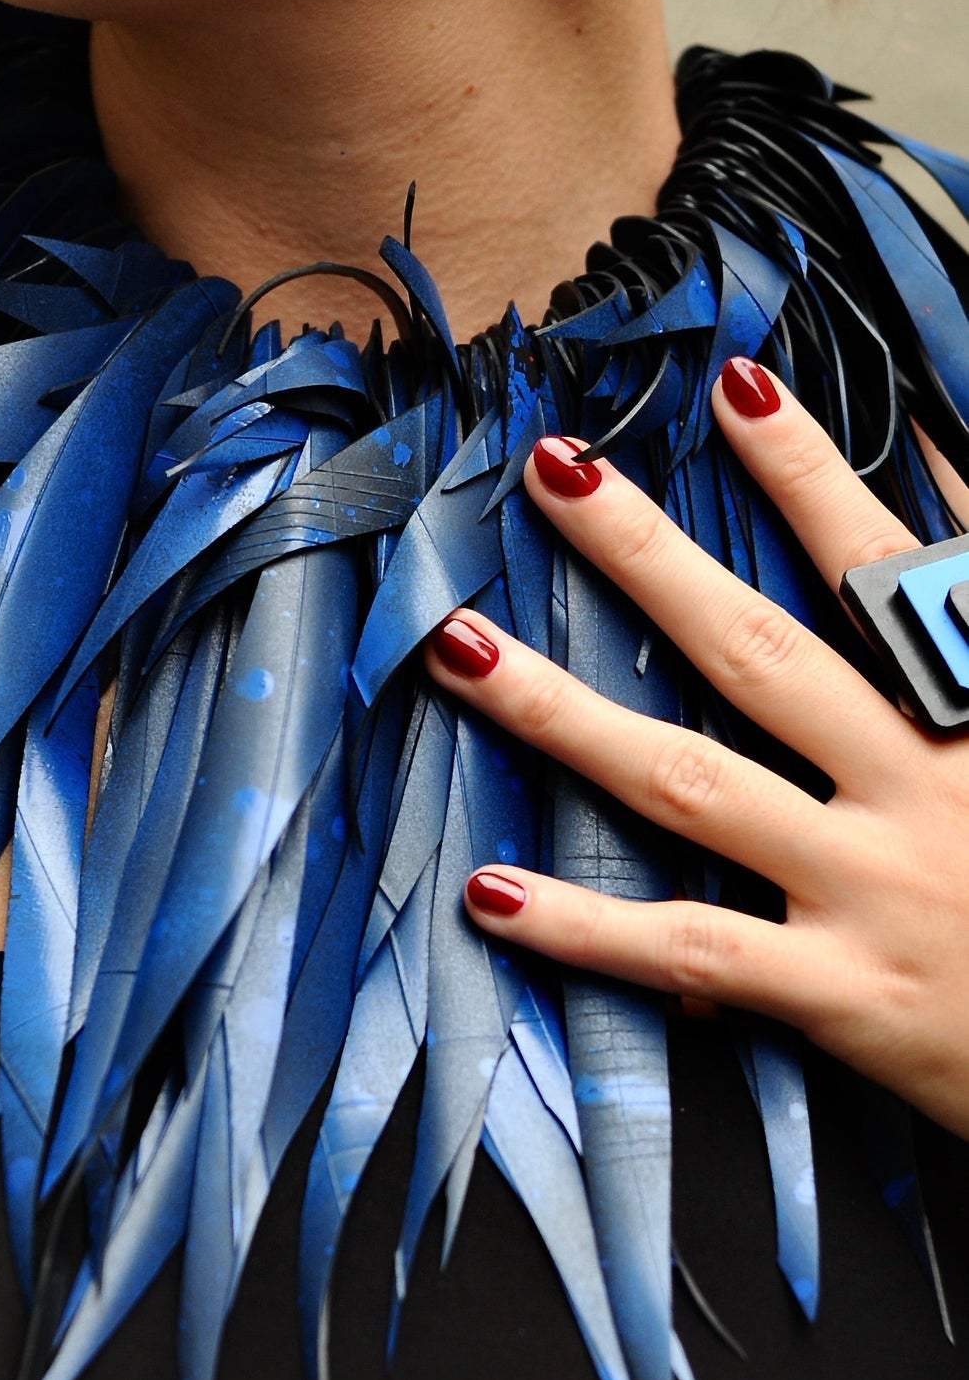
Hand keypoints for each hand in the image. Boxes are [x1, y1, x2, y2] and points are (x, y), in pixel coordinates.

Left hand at [423, 358, 968, 1140]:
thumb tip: (951, 471)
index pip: (884, 570)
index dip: (812, 472)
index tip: (734, 383)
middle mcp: (918, 788)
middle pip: (754, 651)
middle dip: (644, 555)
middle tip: (550, 473)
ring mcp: (870, 892)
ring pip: (689, 785)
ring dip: (563, 713)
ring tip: (460, 650)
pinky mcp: (841, 996)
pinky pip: (692, 953)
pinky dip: (585, 930)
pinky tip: (489, 893)